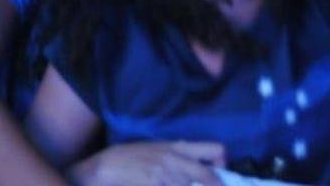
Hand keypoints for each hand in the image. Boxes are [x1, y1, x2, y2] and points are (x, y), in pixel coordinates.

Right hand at [68, 141, 224, 185]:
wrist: (107, 168)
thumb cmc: (130, 157)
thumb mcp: (156, 149)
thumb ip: (176, 156)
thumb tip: (196, 166)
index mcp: (177, 147)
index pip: (214, 150)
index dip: (222, 163)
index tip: (219, 173)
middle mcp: (176, 160)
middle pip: (210, 176)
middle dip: (215, 185)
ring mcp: (168, 176)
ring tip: (178, 184)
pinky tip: (159, 185)